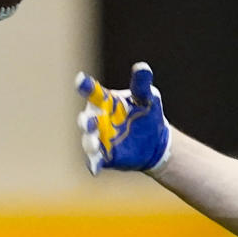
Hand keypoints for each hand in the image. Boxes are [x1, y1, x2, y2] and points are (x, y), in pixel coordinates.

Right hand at [75, 61, 171, 175]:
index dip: (86, 86)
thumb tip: (142, 67)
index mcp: (105, 101)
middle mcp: (97, 119)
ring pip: (88, 140)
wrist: (155, 141)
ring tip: (94, 143)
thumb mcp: (147, 97)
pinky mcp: (104, 156)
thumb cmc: (147, 113)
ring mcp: (99, 138)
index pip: (92, 92)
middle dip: (86, 121)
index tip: (81, 81)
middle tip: (89, 121)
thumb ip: (141, 84)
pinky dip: (93, 163)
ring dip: (89, 141)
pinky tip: (93, 169)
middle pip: (86, 119)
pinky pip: (95, 160)